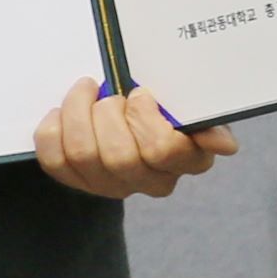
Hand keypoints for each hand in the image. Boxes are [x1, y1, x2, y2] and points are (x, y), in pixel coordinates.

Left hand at [34, 80, 235, 200]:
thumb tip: (222, 144)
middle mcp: (152, 182)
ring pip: (83, 154)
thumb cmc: (166, 105)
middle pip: (119, 156)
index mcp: (188, 161)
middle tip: (110, 94)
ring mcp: (113, 186)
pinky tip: (63, 112)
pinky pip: (54, 160)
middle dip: (107, 113)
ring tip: (86, 91)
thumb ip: (205, 120)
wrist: (132, 113)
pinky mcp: (78, 181)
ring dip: (78, 112)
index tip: (140, 94)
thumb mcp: (191, 105)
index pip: (163, 150)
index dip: (144, 117)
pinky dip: (53, 128)